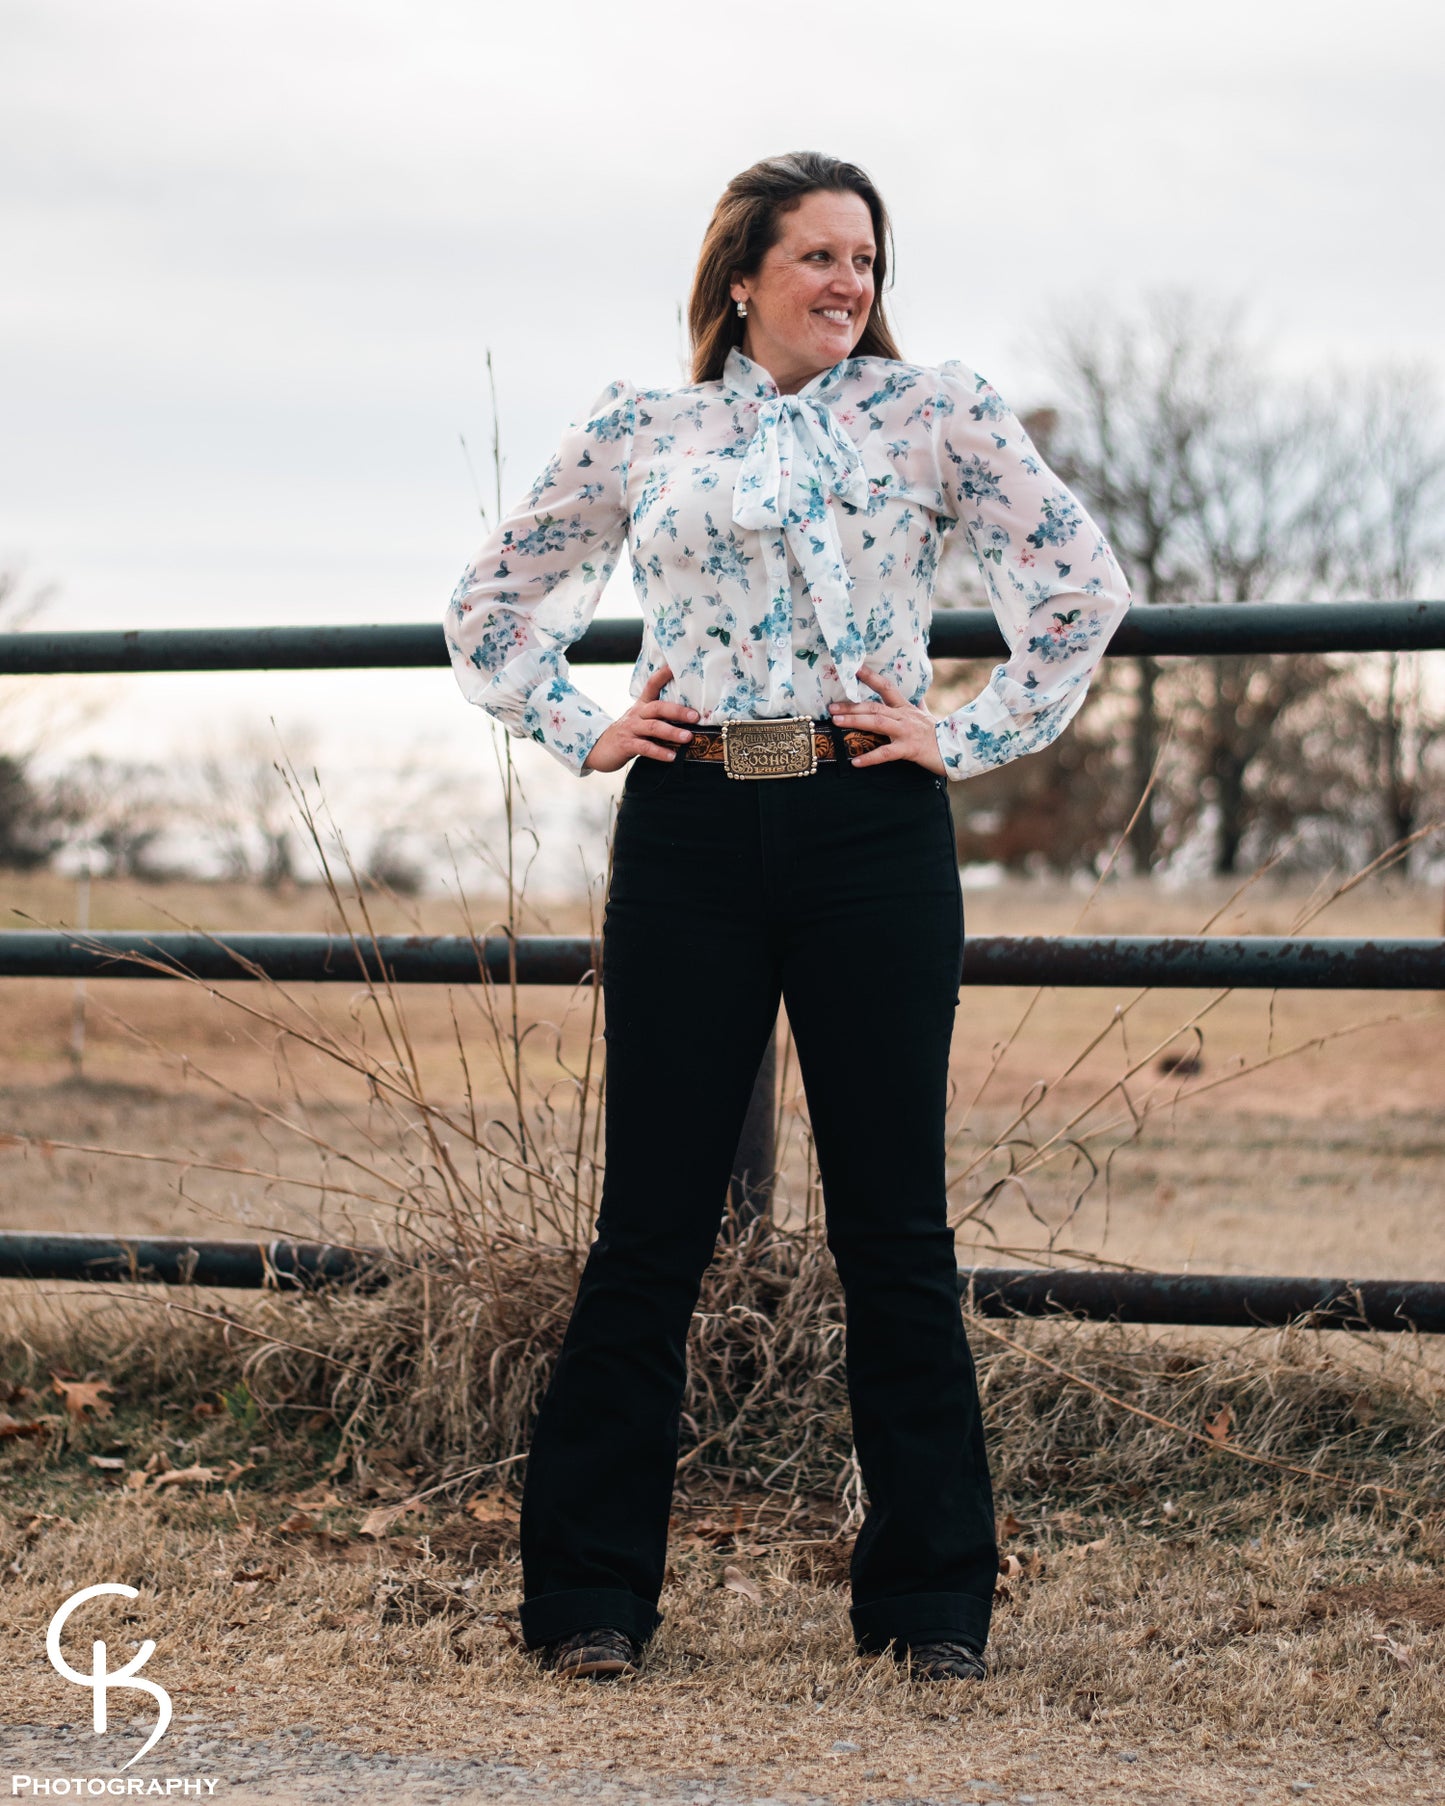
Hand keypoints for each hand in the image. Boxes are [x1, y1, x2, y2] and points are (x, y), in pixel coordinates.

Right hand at [583, 664, 699, 772]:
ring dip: (672, 732)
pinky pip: (645, 748)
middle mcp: (636, 714)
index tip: (675, 667)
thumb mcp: (641, 720)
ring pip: (653, 727)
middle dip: (678, 711)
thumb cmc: (629, 733)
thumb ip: (659, 717)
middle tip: (695, 716)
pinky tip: (672, 757)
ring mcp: (631, 729)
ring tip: (688, 737)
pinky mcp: (626, 745)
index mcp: (642, 705)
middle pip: (658, 707)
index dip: (663, 675)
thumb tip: (689, 717)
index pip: (651, 685)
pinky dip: (660, 752)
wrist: (600, 749)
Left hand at [828, 665, 946, 776]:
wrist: (957, 749)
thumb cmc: (939, 734)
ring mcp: (906, 732)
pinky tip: (856, 762)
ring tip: (836, 722)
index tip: (853, 669)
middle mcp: (903, 716)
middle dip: (851, 706)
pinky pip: (886, 753)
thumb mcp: (927, 715)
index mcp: (906, 708)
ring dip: (855, 722)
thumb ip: (919, 704)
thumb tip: (919, 694)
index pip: (886, 687)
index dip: (870, 677)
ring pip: (877, 724)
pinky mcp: (909, 749)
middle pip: (874, 707)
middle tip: (831, 707)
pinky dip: (870, 758)